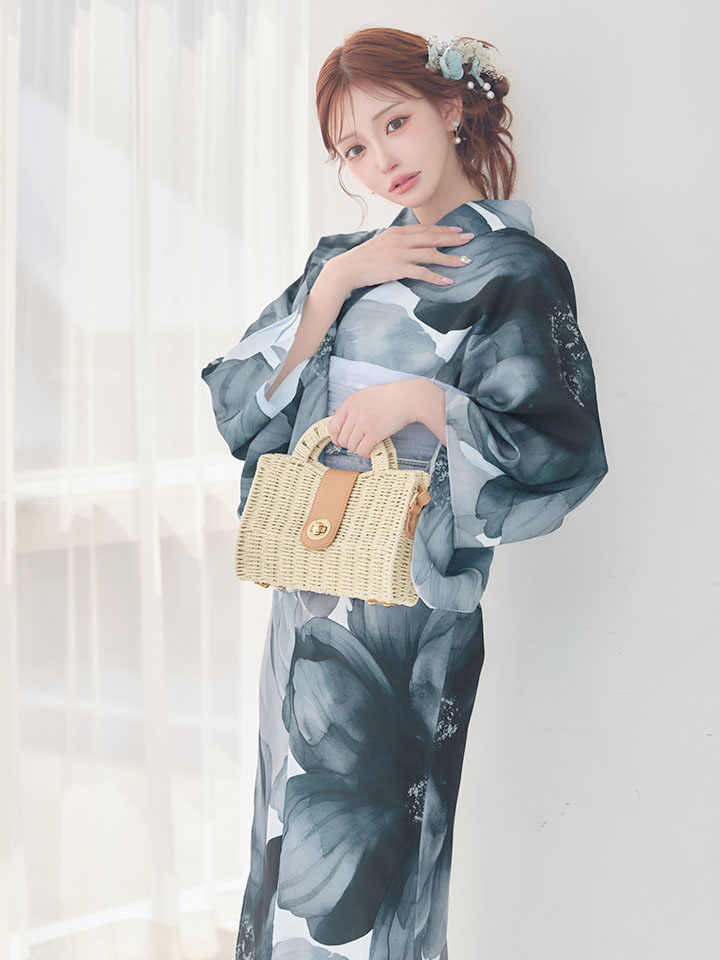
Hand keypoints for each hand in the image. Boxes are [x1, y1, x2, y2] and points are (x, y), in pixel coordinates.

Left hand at [327, 382, 417, 458]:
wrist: (407, 398)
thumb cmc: (389, 397)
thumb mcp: (365, 395)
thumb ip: (352, 406)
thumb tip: (337, 414)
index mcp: (350, 403)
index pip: (333, 426)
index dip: (335, 437)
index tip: (341, 441)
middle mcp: (354, 412)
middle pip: (342, 439)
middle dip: (348, 445)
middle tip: (357, 443)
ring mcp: (364, 422)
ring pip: (351, 446)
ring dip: (358, 449)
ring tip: (366, 445)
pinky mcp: (374, 432)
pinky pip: (362, 450)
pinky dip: (365, 453)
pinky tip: (370, 450)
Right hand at [329, 223, 473, 293]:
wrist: (349, 268)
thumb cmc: (364, 258)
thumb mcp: (382, 243)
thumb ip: (397, 242)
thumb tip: (410, 245)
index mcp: (398, 232)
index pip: (426, 229)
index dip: (444, 229)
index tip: (458, 230)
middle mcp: (401, 240)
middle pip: (433, 237)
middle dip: (454, 238)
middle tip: (470, 239)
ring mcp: (401, 254)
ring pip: (431, 254)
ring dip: (450, 257)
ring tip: (465, 261)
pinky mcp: (398, 268)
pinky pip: (423, 272)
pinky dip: (437, 277)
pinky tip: (448, 280)